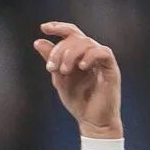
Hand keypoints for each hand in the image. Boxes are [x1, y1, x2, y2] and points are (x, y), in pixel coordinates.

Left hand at [31, 21, 120, 138]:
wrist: (92, 121)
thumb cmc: (78, 101)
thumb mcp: (59, 79)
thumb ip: (51, 60)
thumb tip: (38, 42)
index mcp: (80, 55)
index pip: (71, 33)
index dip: (59, 27)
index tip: (44, 28)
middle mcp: (92, 54)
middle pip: (76, 38)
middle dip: (60, 49)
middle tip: (51, 67)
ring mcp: (102, 60)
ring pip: (87, 43)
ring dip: (71, 54)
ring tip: (63, 71)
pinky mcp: (111, 69)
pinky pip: (102, 52)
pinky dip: (90, 56)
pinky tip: (80, 67)